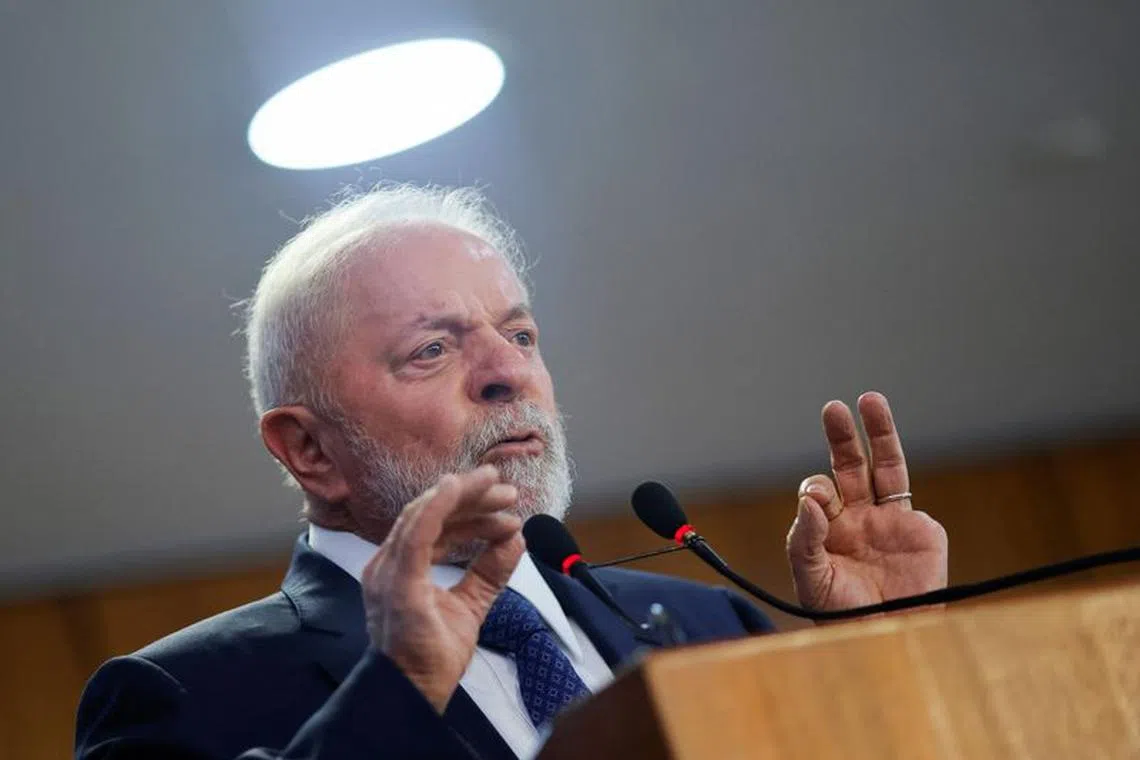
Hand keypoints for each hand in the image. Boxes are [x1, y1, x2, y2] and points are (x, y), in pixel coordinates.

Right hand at [362, 464, 524, 711]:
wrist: (416, 694)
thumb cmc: (431, 657)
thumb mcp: (471, 603)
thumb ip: (489, 571)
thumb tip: (516, 539)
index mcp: (401, 568)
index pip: (435, 525)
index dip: (469, 509)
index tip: (504, 506)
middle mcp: (389, 563)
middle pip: (430, 513)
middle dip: (472, 497)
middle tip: (508, 491)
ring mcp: (390, 570)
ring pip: (426, 514)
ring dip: (465, 496)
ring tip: (502, 493)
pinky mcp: (398, 581)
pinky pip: (417, 531)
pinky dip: (439, 505)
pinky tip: (460, 488)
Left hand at [785, 392, 947, 612]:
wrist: (885, 638)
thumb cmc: (839, 613)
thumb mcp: (809, 578)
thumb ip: (803, 538)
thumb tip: (808, 499)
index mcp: (827, 526)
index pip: (818, 490)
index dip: (816, 488)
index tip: (820, 501)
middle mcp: (858, 517)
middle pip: (850, 465)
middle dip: (842, 436)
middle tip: (834, 408)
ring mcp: (891, 521)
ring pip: (886, 467)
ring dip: (880, 433)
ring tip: (871, 399)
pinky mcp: (922, 532)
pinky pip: (909, 505)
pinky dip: (895, 488)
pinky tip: (886, 497)